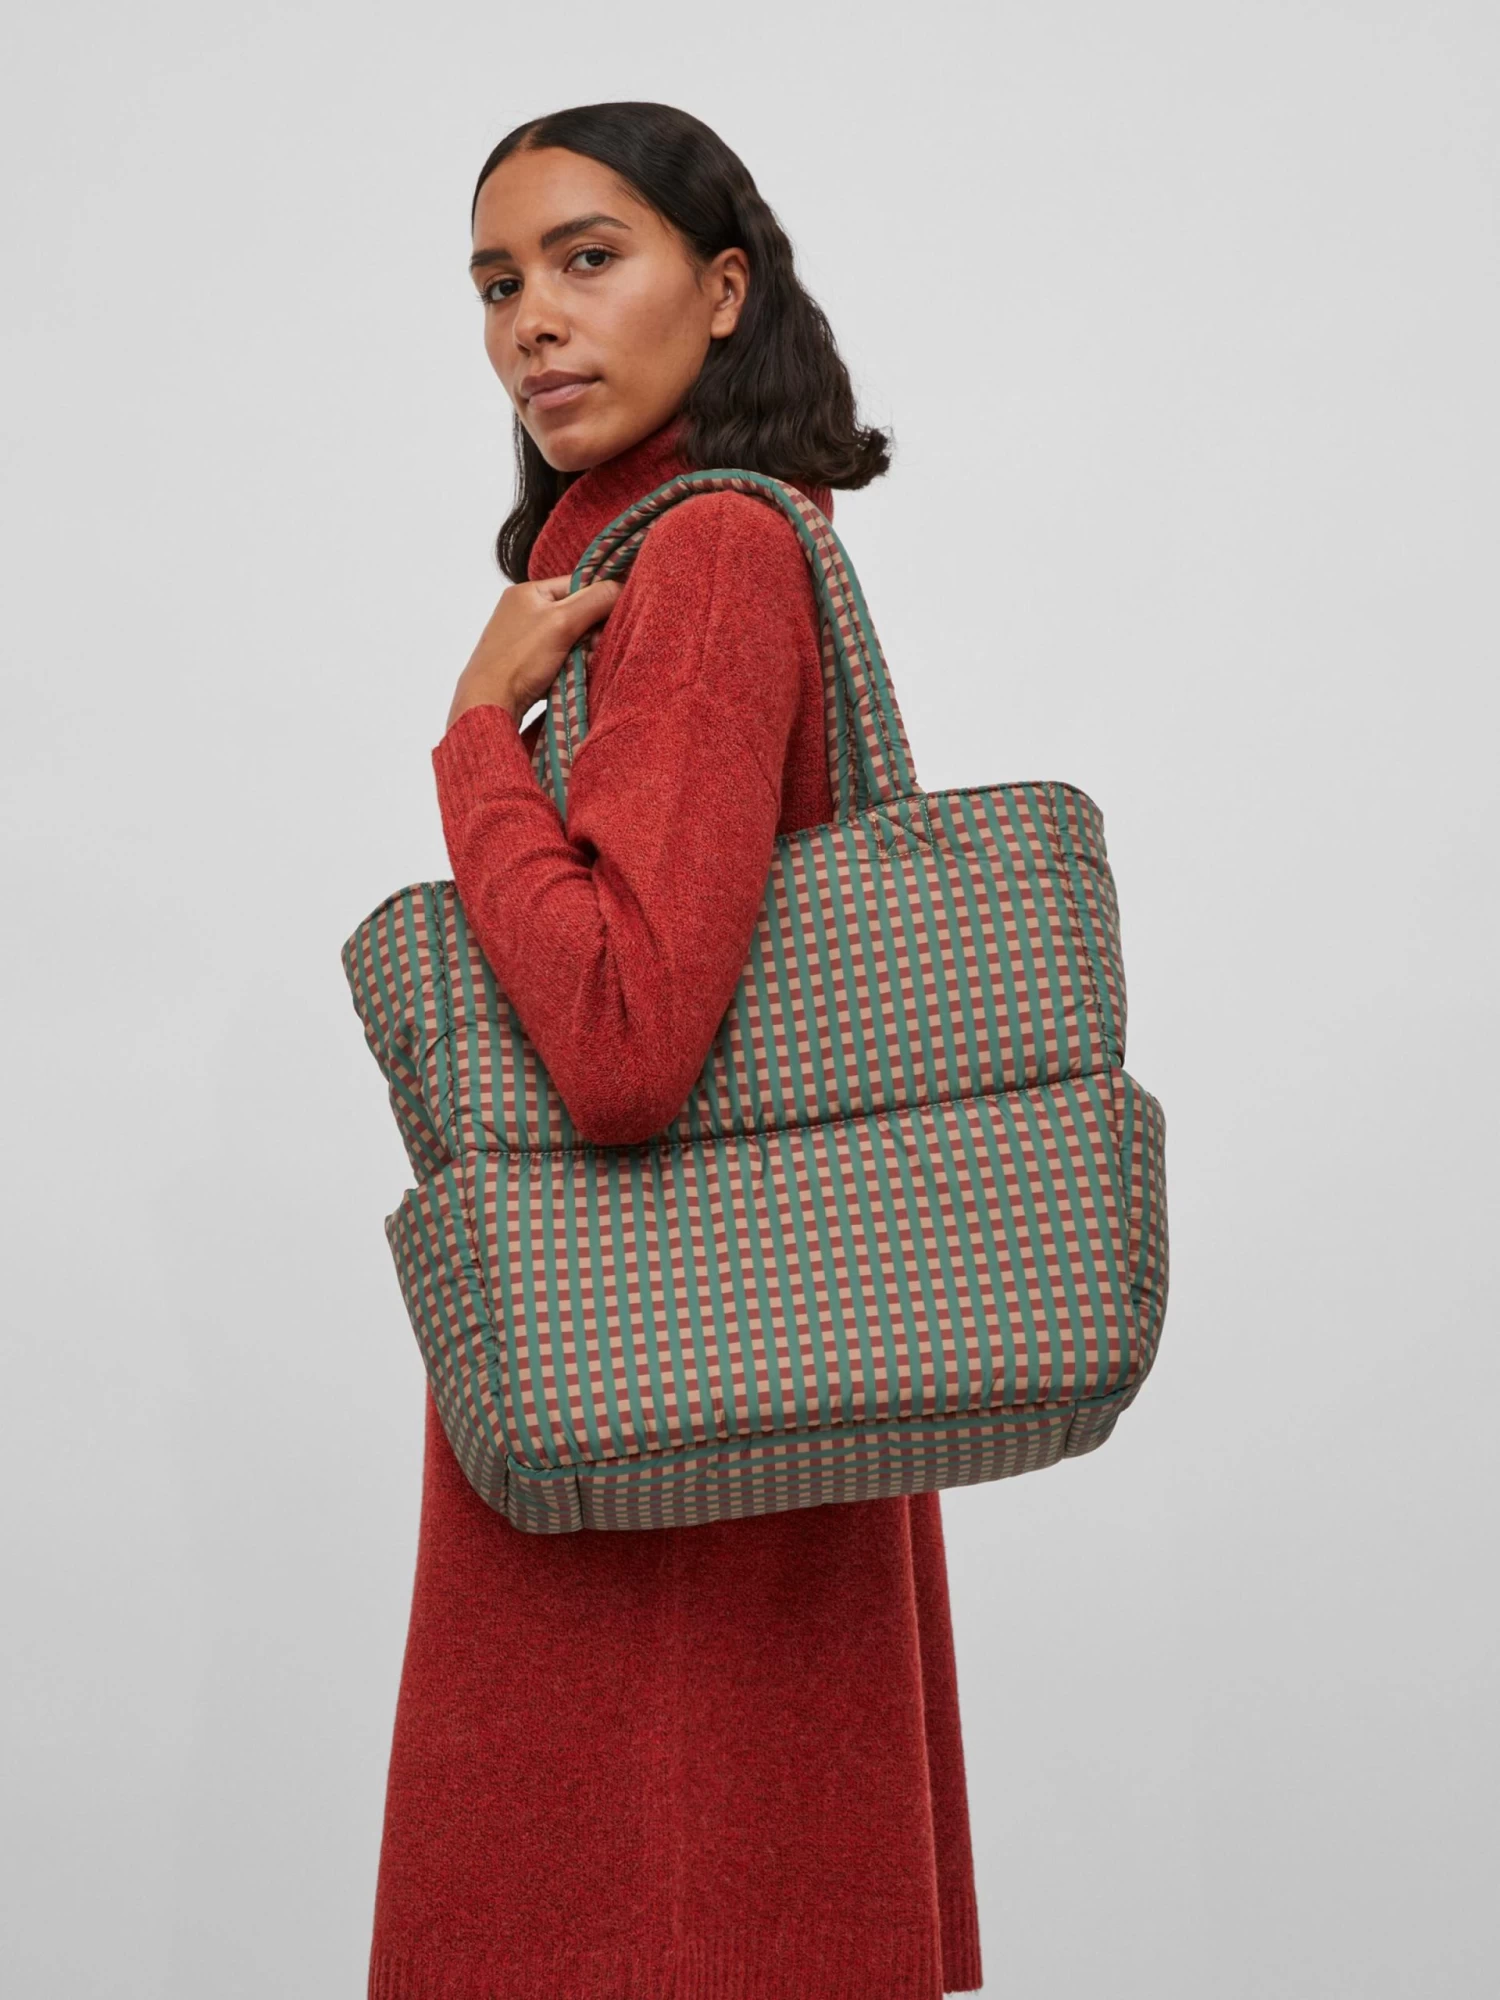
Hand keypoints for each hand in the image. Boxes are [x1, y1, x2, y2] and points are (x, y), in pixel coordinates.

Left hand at [445, 573, 621, 732]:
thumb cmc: (518, 659)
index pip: (578, 584)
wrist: (488, 703)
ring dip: (583, 651)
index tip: (612, 621)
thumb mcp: (562, 622)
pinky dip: (572, 665)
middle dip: (591, 632)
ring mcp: (525, 638)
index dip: (599, 599)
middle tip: (593, 647)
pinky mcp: (527, 662)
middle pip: (577, 612)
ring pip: (571, 637)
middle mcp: (525, 611)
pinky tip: (572, 675)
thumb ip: (595, 600)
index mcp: (528, 591)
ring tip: (581, 664)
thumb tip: (623, 585)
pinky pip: (561, 656)